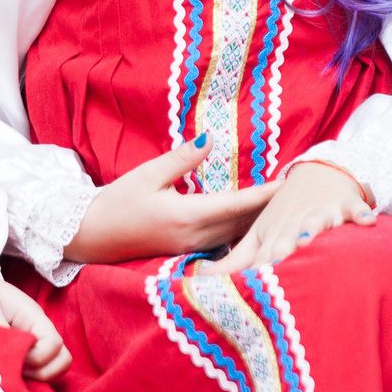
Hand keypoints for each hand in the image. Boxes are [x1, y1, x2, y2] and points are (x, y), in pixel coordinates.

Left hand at [0, 262, 70, 381]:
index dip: (37, 359)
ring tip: (10, 373)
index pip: (54, 345)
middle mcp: (38, 330)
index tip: (12, 357)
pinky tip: (7, 374)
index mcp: (32, 316)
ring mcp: (33, 340)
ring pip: (52, 367)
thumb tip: (9, 354)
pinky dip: (28, 378)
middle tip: (15, 372)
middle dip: (42, 372)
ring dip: (37, 376)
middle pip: (62, 359)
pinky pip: (37, 369)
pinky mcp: (23, 350)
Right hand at [66, 139, 274, 265]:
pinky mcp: (187, 252)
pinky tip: (255, 224)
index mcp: (186, 215)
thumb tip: (211, 139)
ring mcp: (192, 248)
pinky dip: (242, 231)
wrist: (91, 237)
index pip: (237, 204)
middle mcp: (195, 236)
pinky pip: (224, 241)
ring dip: (259, 222)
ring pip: (236, 234)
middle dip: (271, 209)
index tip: (289, 184)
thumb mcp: (147, 174)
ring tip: (284, 208)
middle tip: (299, 194)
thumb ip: (182, 159)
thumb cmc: (117, 202)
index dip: (266, 195)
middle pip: (243, 223)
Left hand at [210, 162, 375, 274]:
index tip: (244, 290)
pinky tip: (368, 221)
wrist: (318, 173)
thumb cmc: (284, 215)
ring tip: (307, 239)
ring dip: (312, 229)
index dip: (254, 272)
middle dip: (280, 252)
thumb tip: (198, 281)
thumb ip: (234, 262)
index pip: (261, 257)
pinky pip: (354, 210)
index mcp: (270, 233)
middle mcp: (292, 224)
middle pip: (285, 240)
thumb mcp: (258, 236)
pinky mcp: (344, 205)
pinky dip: (361, 214)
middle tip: (273, 266)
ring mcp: (319, 213)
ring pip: (315, 222)